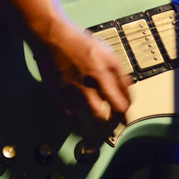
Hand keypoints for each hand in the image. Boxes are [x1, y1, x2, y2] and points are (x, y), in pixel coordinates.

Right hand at [32, 17, 131, 135]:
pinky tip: (80, 131)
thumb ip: (117, 71)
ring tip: (101, 141)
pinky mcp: (60, 96)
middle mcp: (94, 82)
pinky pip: (71, 120)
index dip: (126, 112)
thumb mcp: (106, 51)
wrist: (51, 37)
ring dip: (99, 134)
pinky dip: (78, 128)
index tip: (125, 119)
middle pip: (111, 114)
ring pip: (93, 121)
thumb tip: (126, 89)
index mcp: (107, 70)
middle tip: (116, 133)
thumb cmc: (78, 42)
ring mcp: (76, 91)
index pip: (123, 100)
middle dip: (116, 126)